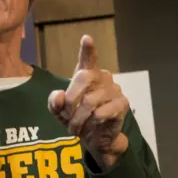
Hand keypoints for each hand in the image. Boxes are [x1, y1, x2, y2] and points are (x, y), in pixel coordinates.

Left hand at [48, 35, 129, 169]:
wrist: (96, 139)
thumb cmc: (78, 119)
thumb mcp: (59, 113)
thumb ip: (54, 103)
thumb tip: (59, 96)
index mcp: (86, 75)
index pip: (88, 59)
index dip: (87, 49)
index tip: (86, 38)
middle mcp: (102, 77)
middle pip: (83, 77)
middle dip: (70, 99)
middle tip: (65, 117)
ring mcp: (114, 89)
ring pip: (90, 100)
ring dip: (78, 118)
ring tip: (75, 128)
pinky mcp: (122, 104)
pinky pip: (102, 112)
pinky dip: (92, 122)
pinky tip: (92, 125)